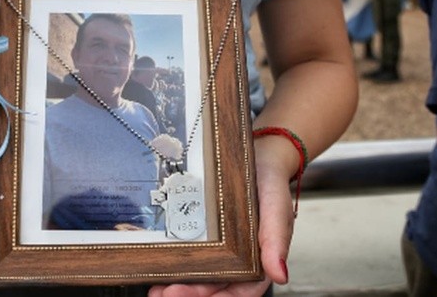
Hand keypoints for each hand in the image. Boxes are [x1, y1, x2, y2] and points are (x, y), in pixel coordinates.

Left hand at [149, 138, 296, 296]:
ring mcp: (217, 246)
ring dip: (176, 283)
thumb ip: (276, 241)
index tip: (188, 295)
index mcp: (257, 260)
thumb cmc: (271, 184)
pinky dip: (172, 261)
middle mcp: (236, 258)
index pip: (238, 291)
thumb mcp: (276, 209)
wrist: (257, 153)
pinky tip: (155, 264)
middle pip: (213, 287)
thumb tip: (280, 274)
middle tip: (163, 294)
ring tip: (155, 288)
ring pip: (197, 273)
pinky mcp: (201, 230)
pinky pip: (187, 250)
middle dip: (188, 294)